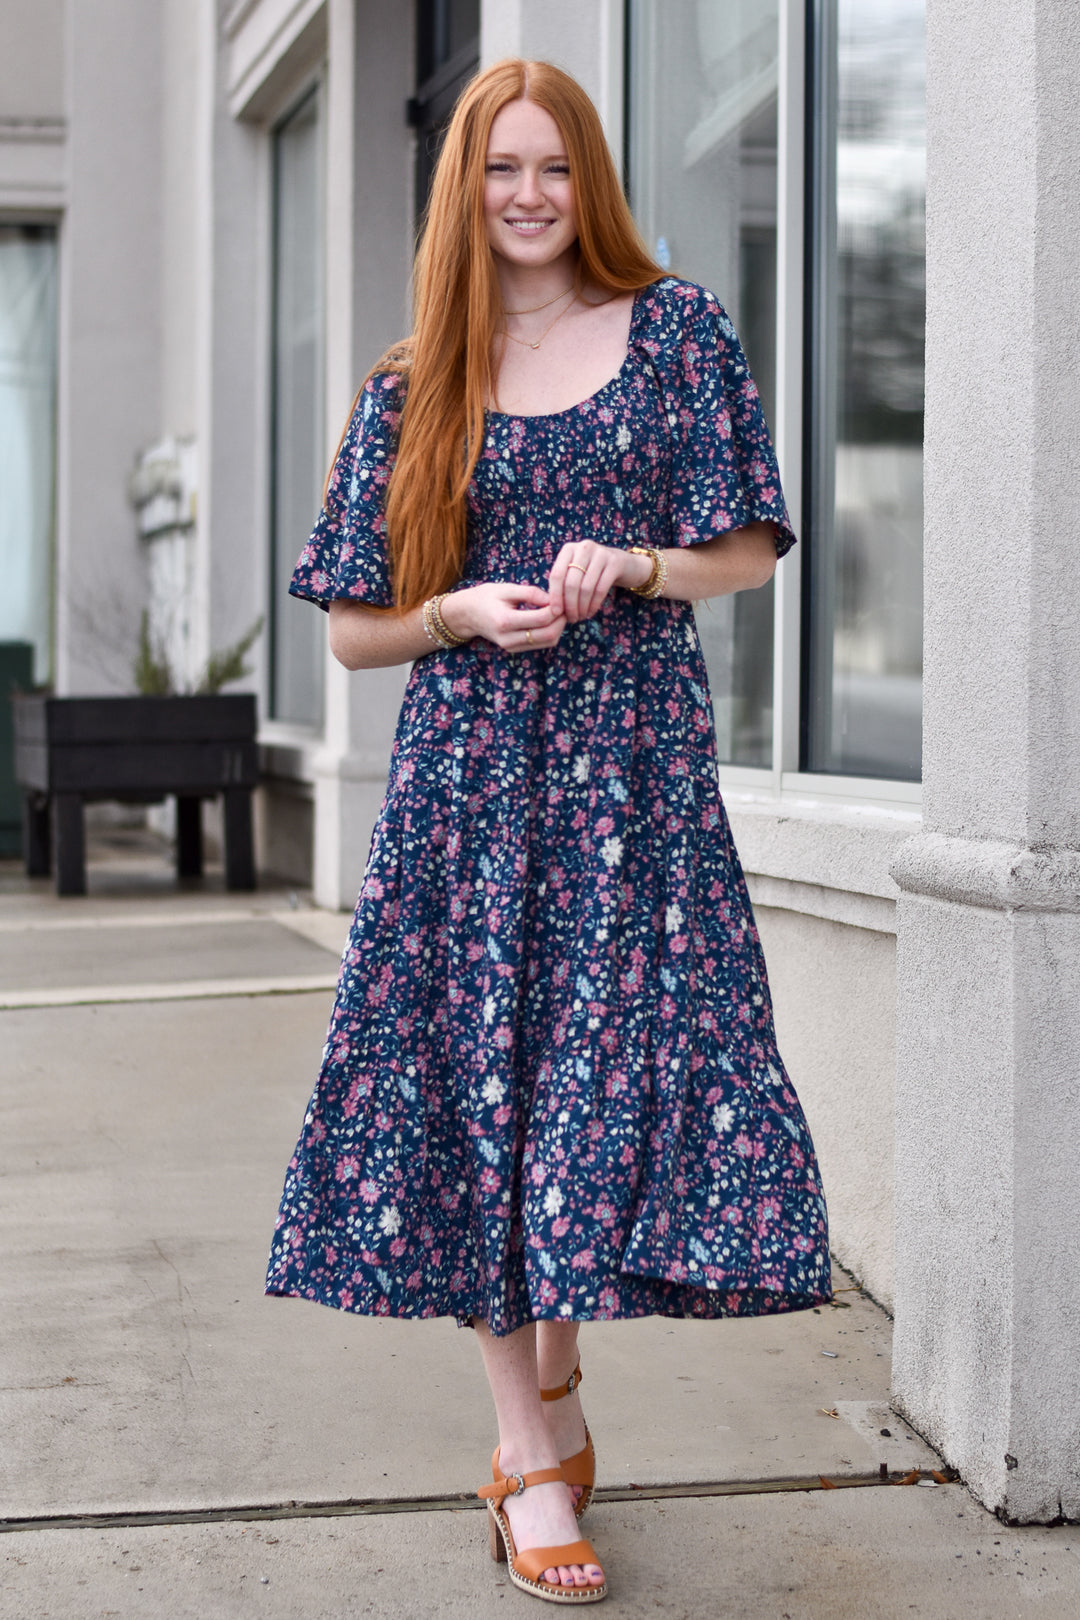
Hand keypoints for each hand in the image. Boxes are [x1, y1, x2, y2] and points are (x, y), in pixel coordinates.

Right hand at [440, 582, 565, 652]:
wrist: (467, 614)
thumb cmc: (486, 597)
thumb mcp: (506, 588)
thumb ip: (530, 593)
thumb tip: (553, 599)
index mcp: (505, 621)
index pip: (541, 619)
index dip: (556, 609)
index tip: (561, 598)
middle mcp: (508, 638)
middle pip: (548, 635)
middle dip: (561, 621)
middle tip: (565, 606)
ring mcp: (511, 647)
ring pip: (547, 642)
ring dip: (558, 628)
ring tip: (558, 612)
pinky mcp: (514, 649)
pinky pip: (540, 644)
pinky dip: (550, 633)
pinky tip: (548, 620)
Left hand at [547, 541, 651, 622]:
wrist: (625, 564)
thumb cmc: (593, 572)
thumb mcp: (576, 571)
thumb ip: (563, 583)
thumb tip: (552, 608)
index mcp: (569, 549)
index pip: (556, 575)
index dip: (555, 596)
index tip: (555, 613)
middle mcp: (583, 548)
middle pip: (570, 583)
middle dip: (570, 605)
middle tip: (571, 619)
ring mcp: (601, 553)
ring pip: (585, 588)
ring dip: (582, 607)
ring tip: (580, 617)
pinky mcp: (615, 563)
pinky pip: (600, 589)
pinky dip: (594, 604)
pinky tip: (590, 612)